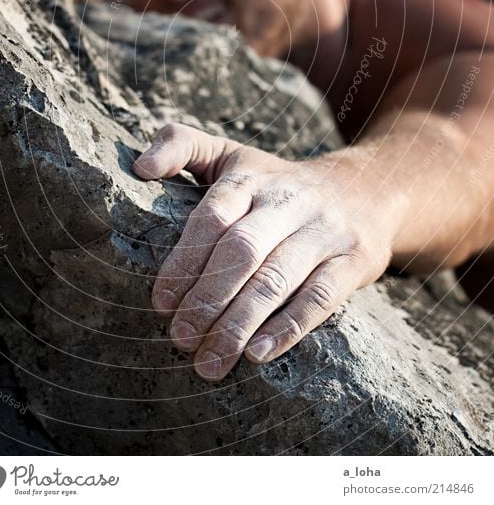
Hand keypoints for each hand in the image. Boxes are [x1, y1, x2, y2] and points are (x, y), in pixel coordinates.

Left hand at [132, 123, 393, 380]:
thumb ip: (182, 146)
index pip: (213, 216)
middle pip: (243, 250)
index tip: (161, 303)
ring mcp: (323, 231)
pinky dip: (288, 328)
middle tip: (179, 338)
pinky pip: (320, 297)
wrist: (367, 187)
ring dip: (239, 323)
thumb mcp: (231, 153)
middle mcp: (287, 201)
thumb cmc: (277, 182)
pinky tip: (257, 355)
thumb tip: (141, 166)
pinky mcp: (353, 259)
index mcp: (251, 178)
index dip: (185, 260)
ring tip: (209, 362)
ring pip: (277, 278)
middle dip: (207, 298)